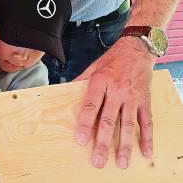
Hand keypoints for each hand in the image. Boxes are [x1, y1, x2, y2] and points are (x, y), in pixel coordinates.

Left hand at [74, 36, 154, 168]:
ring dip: (124, 144)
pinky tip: (144, 151)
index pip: (91, 104)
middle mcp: (117, 89)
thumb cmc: (113, 59)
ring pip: (128, 123)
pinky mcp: (144, 99)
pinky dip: (146, 137)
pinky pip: (146, 121)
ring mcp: (132, 96)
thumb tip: (64, 90)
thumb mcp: (93, 66)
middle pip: (109, 119)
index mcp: (101, 81)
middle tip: (98, 159)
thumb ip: (81, 80)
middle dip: (103, 141)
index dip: (85, 122)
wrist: (136, 49)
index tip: (80, 139)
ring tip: (120, 162)